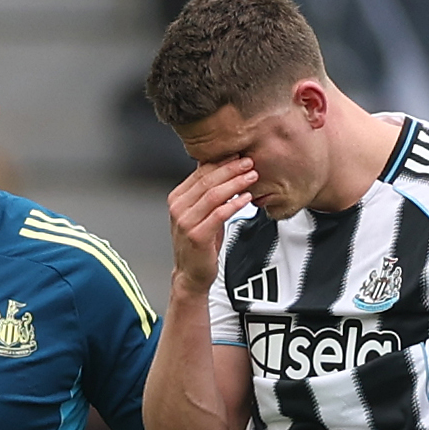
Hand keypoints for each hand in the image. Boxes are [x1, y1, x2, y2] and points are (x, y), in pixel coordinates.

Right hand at [168, 157, 254, 294]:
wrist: (191, 274)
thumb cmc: (200, 244)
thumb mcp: (201, 213)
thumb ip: (208, 193)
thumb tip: (223, 168)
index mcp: (177, 198)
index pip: (200, 173)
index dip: (221, 162)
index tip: (238, 155)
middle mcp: (178, 208)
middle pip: (207, 181)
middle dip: (231, 169)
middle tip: (248, 162)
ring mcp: (186, 222)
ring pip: (213, 195)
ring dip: (235, 183)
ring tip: (251, 177)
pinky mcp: (197, 235)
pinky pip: (219, 214)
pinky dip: (234, 204)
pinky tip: (246, 198)